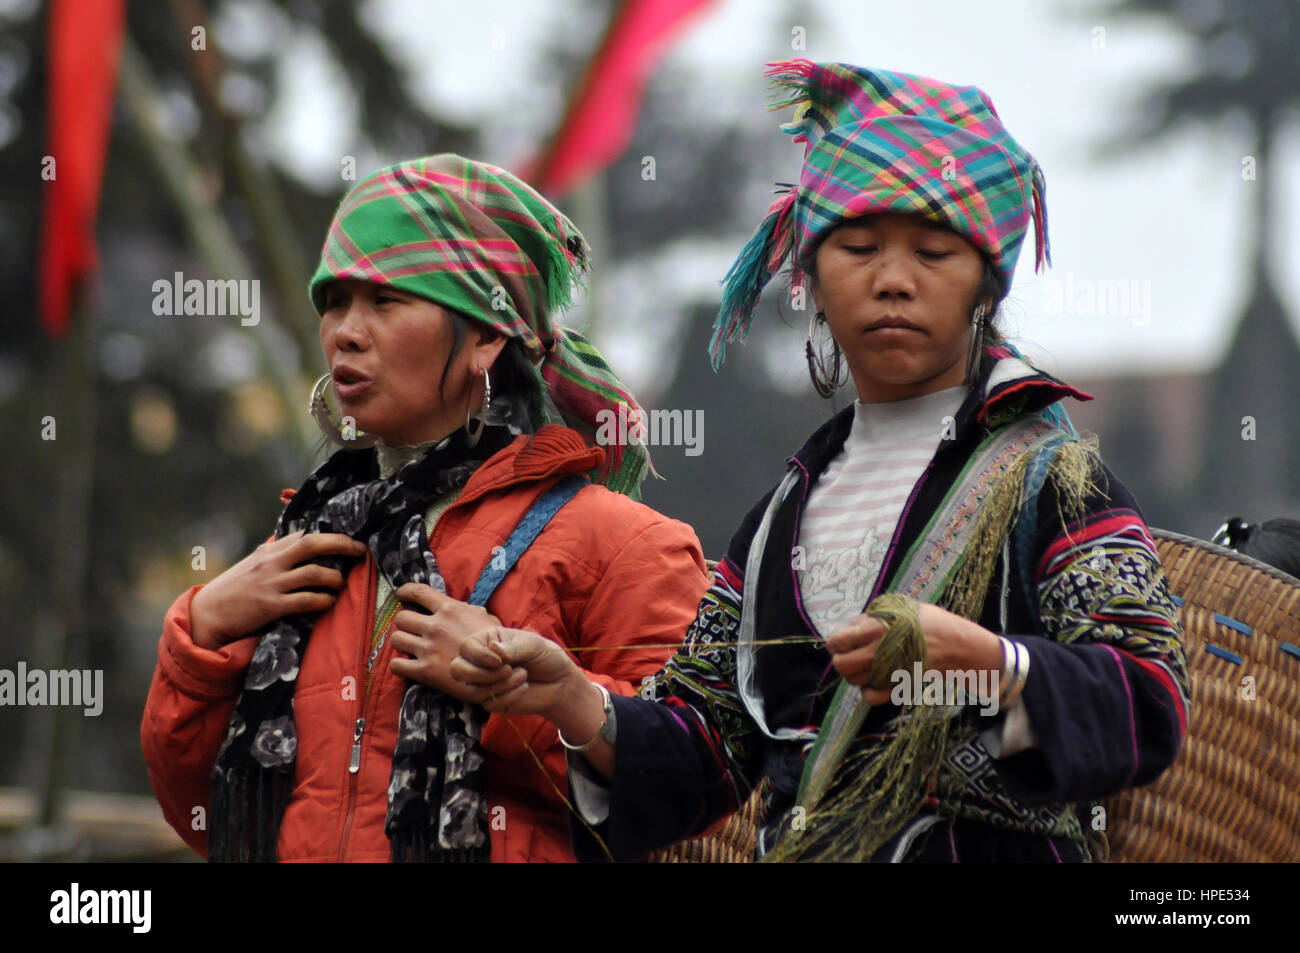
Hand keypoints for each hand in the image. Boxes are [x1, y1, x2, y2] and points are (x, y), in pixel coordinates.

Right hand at [190, 530, 366, 649]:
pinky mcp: (270, 606)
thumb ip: (275, 555)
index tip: (348, 540)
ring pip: (313, 573)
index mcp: (268, 551)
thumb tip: (298, 545)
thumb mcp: (253, 566)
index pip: (303, 535)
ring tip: (341, 583)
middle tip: (360, 550)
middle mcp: (271, 563)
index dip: (329, 535)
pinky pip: (305, 601)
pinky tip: (328, 602)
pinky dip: (322, 601)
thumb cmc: (233, 590)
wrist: (207, 615)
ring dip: (334, 578)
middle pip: (312, 544)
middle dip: (340, 544)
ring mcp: (271, 584)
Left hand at [388, 584, 501, 698]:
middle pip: (402, 618)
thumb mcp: (486, 619)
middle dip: (405, 622)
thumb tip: (462, 606)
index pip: (419, 592)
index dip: (406, 591)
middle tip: (411, 628)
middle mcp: (436, 627)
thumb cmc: (495, 645)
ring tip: (409, 646)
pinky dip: (399, 665)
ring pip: (396, 639)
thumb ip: (469, 610)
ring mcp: (429, 649)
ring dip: (401, 642)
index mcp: (450, 610)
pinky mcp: (425, 671)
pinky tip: (406, 665)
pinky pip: (397, 665)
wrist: (500, 672)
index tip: (401, 594)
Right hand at [448, 628, 586, 719]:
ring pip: (473, 690)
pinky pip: (488, 703)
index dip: (478, 655)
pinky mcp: (491, 702)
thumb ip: (513, 647)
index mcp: (487, 642)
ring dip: (501, 685)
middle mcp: (480, 662)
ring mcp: (483, 683)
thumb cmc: (545, 657)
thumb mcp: (534, 645)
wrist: (559, 683)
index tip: (500, 660)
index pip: (465, 647)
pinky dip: (509, 696)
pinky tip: (524, 688)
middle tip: (507, 670)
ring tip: (523, 676)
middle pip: (457, 669)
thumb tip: (493, 648)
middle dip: (481, 673)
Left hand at [825, 602, 1002, 705]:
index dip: (835, 643)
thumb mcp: (897, 608)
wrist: (955, 644)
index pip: (838, 641)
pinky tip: (875, 680)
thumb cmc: (926, 621)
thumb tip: (848, 628)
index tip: (841, 642)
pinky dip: (869, 691)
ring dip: (856, 674)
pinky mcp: (898, 687)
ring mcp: (888, 672)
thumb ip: (869, 618)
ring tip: (867, 665)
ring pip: (854, 681)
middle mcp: (879, 651)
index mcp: (876, 628)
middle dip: (842, 660)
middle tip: (851, 655)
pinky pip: (870, 697)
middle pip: (841, 665)